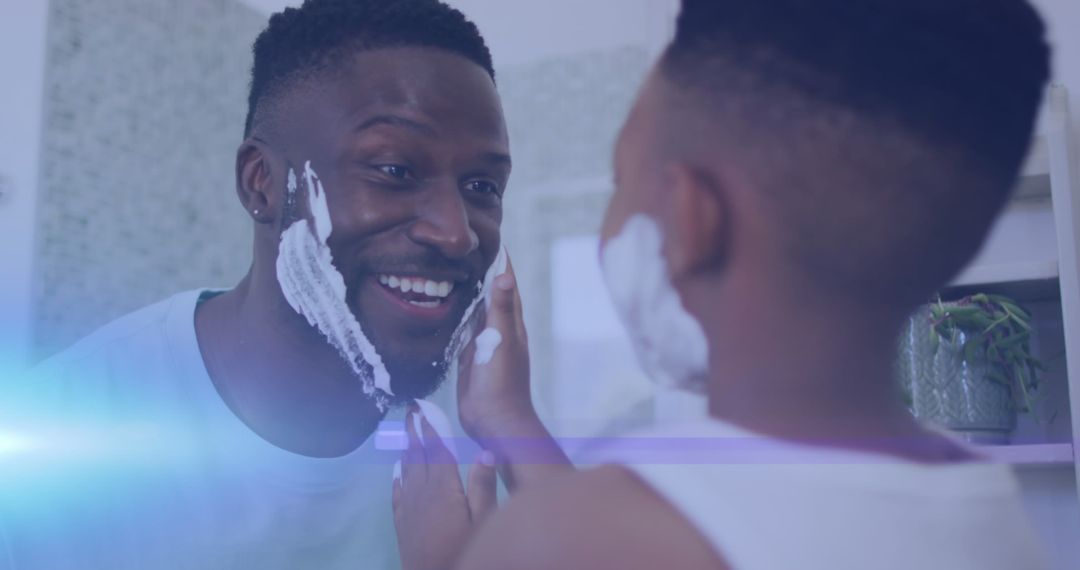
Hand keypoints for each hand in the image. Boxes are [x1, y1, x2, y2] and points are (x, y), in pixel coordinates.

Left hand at [393, 407, 496, 569]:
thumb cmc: (467, 552)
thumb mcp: (485, 522)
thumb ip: (483, 488)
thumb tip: (486, 452)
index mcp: (445, 490)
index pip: (437, 452)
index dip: (431, 429)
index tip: (424, 409)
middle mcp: (423, 495)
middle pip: (418, 457)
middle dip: (414, 433)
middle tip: (410, 411)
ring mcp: (410, 510)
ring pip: (406, 473)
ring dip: (406, 451)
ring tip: (405, 434)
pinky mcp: (403, 526)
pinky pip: (397, 495)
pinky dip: (397, 479)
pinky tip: (397, 472)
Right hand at [456, 258, 571, 489]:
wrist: (494, 421)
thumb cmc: (502, 382)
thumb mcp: (501, 340)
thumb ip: (501, 309)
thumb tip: (506, 275)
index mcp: (511, 322)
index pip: (507, 283)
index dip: (502, 261)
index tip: (493, 236)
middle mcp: (499, 329)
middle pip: (491, 293)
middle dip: (483, 270)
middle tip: (467, 246)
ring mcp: (484, 343)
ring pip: (476, 310)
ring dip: (469, 291)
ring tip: (453, 268)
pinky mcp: (470, 356)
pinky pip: (463, 329)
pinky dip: (457, 315)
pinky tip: (445, 306)